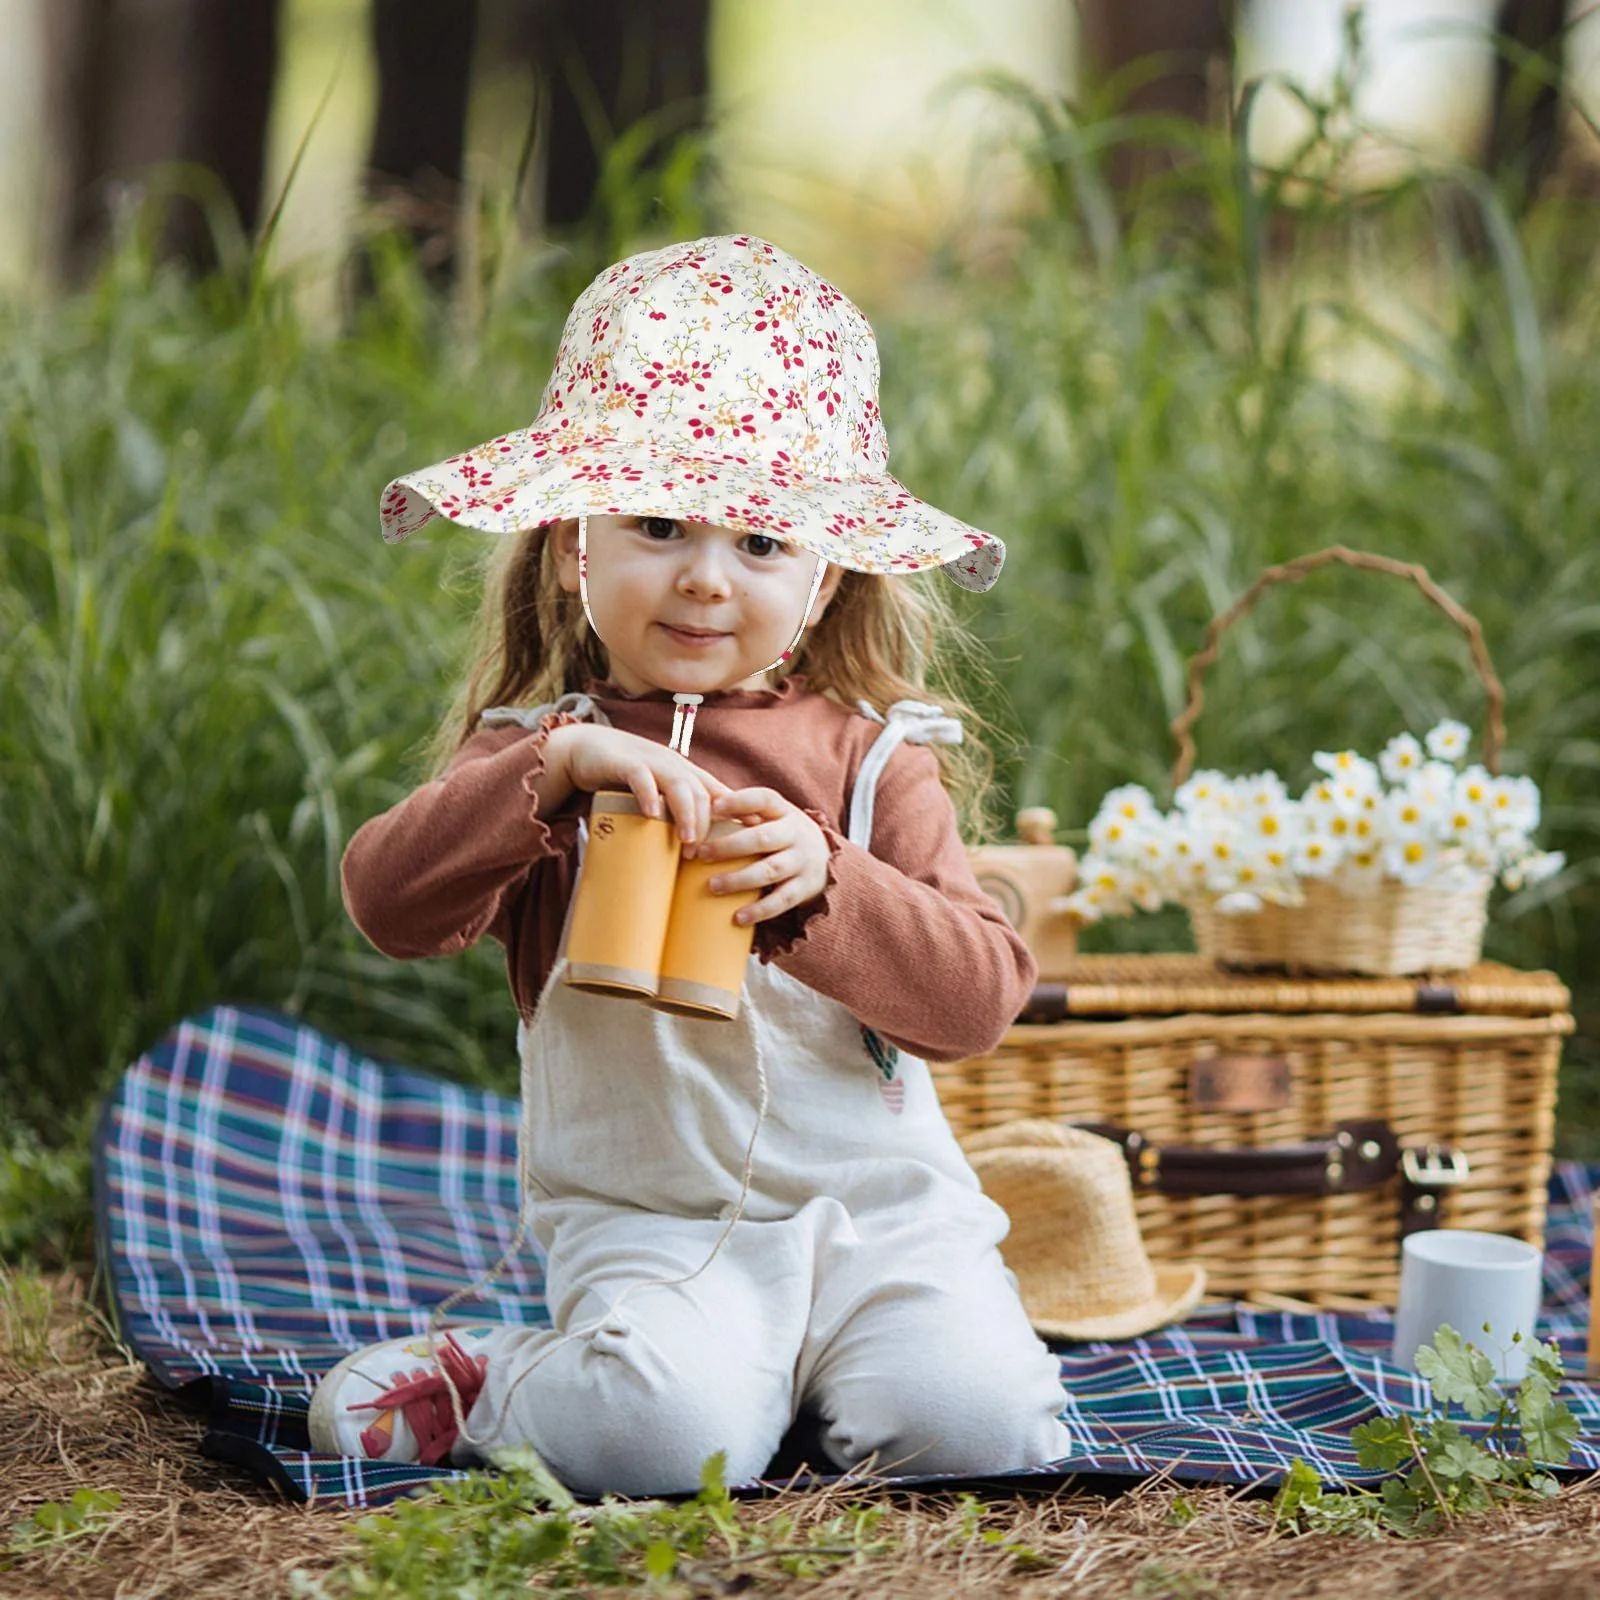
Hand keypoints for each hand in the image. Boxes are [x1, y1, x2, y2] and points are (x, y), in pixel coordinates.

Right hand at [552, 724, 730, 843]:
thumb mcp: (657, 793)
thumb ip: (676, 813)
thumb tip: (695, 850)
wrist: (589, 749)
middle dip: (708, 823)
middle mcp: (674, 767)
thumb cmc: (627, 778)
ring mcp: (651, 763)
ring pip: (678, 785)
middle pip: (702, 793)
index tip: (756, 833)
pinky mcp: (626, 763)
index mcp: (685, 775)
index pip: (719, 792)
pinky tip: (651, 814)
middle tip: (706, 855)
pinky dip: (648, 795)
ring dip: (686, 813)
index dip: (739, 810)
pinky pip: (641, 777)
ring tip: (687, 840)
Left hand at [688, 787, 831, 926]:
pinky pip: (782, 900)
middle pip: (762, 838)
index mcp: (784, 811)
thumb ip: (742, 809)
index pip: (763, 799)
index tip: (713, 807)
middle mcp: (795, 834)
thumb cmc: (782, 833)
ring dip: (740, 879)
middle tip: (702, 854)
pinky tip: (738, 917)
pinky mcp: (805, 888)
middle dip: (730, 846)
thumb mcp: (771, 816)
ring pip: (770, 870)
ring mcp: (802, 861)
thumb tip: (700, 801)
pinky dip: (760, 910)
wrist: (826, 858)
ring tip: (713, 886)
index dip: (739, 802)